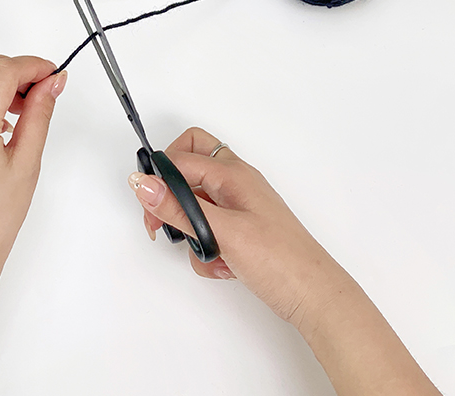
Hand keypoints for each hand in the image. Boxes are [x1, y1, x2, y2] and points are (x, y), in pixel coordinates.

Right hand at [129, 127, 440, 395]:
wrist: (313, 296)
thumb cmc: (278, 259)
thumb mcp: (220, 231)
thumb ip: (177, 207)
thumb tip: (141, 182)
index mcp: (233, 173)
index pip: (180, 158)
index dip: (159, 180)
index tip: (149, 211)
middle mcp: (236, 183)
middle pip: (189, 168)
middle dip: (171, 195)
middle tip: (164, 225)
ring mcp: (239, 207)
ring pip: (196, 204)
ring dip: (192, 230)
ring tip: (207, 252)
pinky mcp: (241, 231)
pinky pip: (210, 229)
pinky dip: (208, 248)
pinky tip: (223, 266)